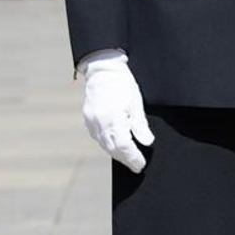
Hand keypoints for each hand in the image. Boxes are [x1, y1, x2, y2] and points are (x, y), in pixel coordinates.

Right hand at [80, 51, 155, 171]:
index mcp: (113, 119)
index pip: (124, 146)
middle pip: (113, 148)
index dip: (133, 158)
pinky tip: (115, 144)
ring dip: (116, 153)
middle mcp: (100, 123)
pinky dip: (107, 143)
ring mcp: (91, 121)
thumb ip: (140, 125)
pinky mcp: (88, 119)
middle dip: (125, 159)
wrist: (103, 68)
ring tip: (128, 157)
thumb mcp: (136, 103)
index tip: (140, 165)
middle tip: (136, 165)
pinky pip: (98, 137)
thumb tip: (147, 142)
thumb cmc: (122, 83)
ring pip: (104, 144)